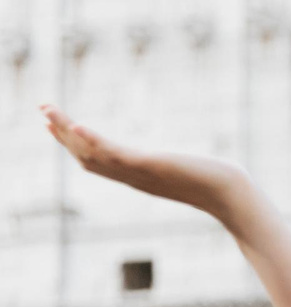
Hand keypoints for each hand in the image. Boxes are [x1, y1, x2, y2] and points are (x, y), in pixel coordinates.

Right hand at [40, 105, 249, 218]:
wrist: (233, 196)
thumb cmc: (218, 183)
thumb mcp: (188, 168)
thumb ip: (177, 161)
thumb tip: (186, 152)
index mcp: (137, 176)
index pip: (96, 161)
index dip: (73, 143)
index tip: (56, 125)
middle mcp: (132, 177)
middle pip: (86, 156)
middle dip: (62, 134)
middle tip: (41, 112)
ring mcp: (139, 173)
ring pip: (93, 153)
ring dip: (68, 131)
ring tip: (47, 111)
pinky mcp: (151, 166)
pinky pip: (116, 154)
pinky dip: (94, 140)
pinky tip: (78, 125)